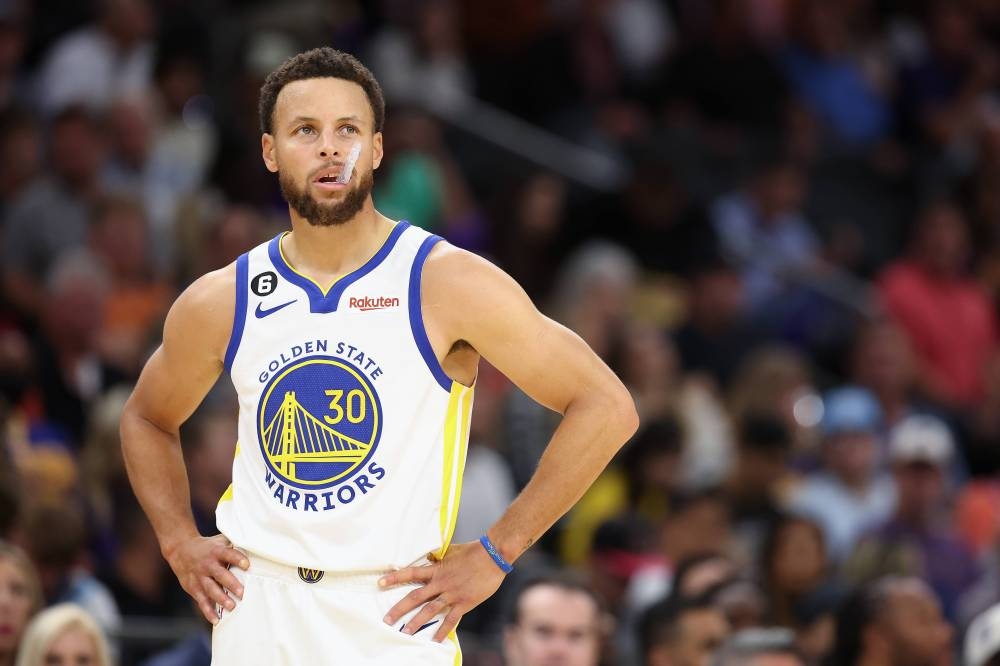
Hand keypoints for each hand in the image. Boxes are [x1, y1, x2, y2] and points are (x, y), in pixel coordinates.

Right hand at [164, 534, 248, 623]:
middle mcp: (207, 565)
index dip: (237, 558)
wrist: (181, 550)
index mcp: (216, 551)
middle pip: (220, 574)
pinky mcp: (193, 588)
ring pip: (210, 589)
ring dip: (221, 599)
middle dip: (231, 584)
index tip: (247, 564)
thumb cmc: (208, 547)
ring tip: (231, 607)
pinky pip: (201, 601)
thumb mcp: (220, 541)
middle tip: (242, 593)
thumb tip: (256, 546)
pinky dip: (208, 611)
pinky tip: (216, 620)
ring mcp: (199, 577)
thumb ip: (235, 544)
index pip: (228, 554)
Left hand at [378, 540, 507, 641]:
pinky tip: (436, 640)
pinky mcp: (464, 603)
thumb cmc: (473, 551)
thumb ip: (439, 556)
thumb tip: (430, 555)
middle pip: (415, 597)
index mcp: (437, 569)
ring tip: (405, 632)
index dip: (395, 577)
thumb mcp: (452, 550)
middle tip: (386, 619)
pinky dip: (443, 630)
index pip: (411, 573)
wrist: (493, 556)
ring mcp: (452, 594)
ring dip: (416, 622)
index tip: (380, 582)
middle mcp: (441, 583)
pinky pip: (451, 620)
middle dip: (399, 608)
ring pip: (429, 610)